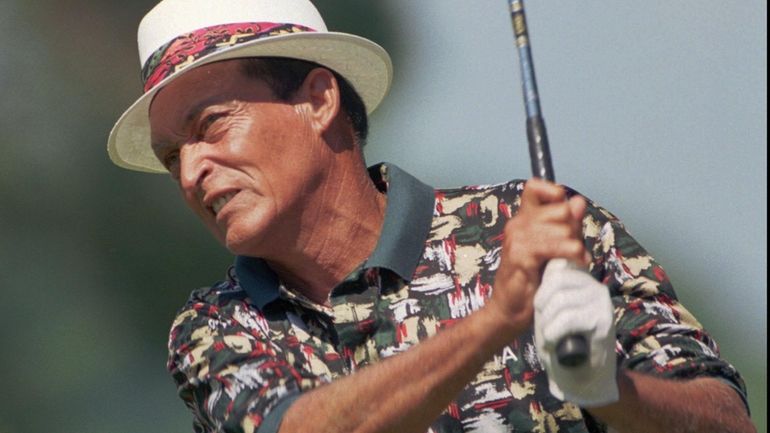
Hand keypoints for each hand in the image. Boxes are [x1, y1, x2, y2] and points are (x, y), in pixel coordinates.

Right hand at [489, 179, 590, 336]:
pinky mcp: (521, 257)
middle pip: (560, 210)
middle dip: (574, 229)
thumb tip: (578, 202)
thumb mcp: (554, 247)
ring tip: (575, 260)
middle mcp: (517, 224)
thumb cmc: (533, 280)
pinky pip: (557, 246)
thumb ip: (566, 225)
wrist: (511, 309)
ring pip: (563, 228)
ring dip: (575, 247)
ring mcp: (517, 239)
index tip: (565, 213)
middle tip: (572, 249)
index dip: (554, 193)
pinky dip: (572, 256)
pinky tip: (574, 265)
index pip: (535, 187)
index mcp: (523, 219)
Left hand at [534, 259, 617, 406]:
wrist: (580, 379)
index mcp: (582, 280)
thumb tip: (539, 265)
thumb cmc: (559, 342)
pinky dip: (554, 332)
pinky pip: (568, 318)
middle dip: (541, 303)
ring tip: (550, 336)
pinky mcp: (604, 321)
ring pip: (560, 299)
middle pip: (557, 278)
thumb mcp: (547, 311)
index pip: (556, 264)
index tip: (539, 308)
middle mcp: (595, 286)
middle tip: (544, 324)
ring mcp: (601, 303)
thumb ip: (546, 290)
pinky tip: (555, 341)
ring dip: (547, 322)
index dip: (540, 286)